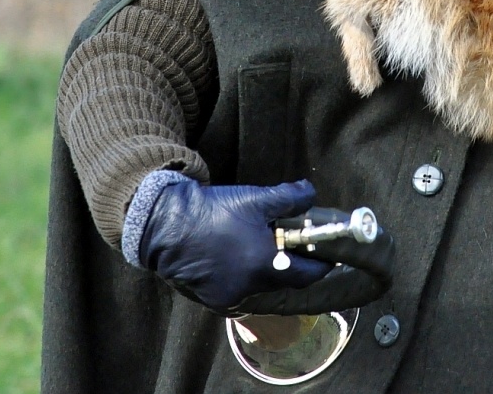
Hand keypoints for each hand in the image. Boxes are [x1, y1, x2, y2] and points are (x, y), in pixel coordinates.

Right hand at [142, 177, 332, 311]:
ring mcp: (229, 297)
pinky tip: (236, 259)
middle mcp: (250, 287)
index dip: (320, 265)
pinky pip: (238, 291)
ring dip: (266, 272)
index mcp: (265, 265)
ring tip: (261, 249)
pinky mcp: (211, 299)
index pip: (308, 275)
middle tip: (294, 246)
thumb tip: (310, 193)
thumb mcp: (255, 198)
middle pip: (284, 281)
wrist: (165, 225)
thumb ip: (290, 197)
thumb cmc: (213, 211)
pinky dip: (243, 278)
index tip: (326, 255)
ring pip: (260, 286)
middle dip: (292, 265)